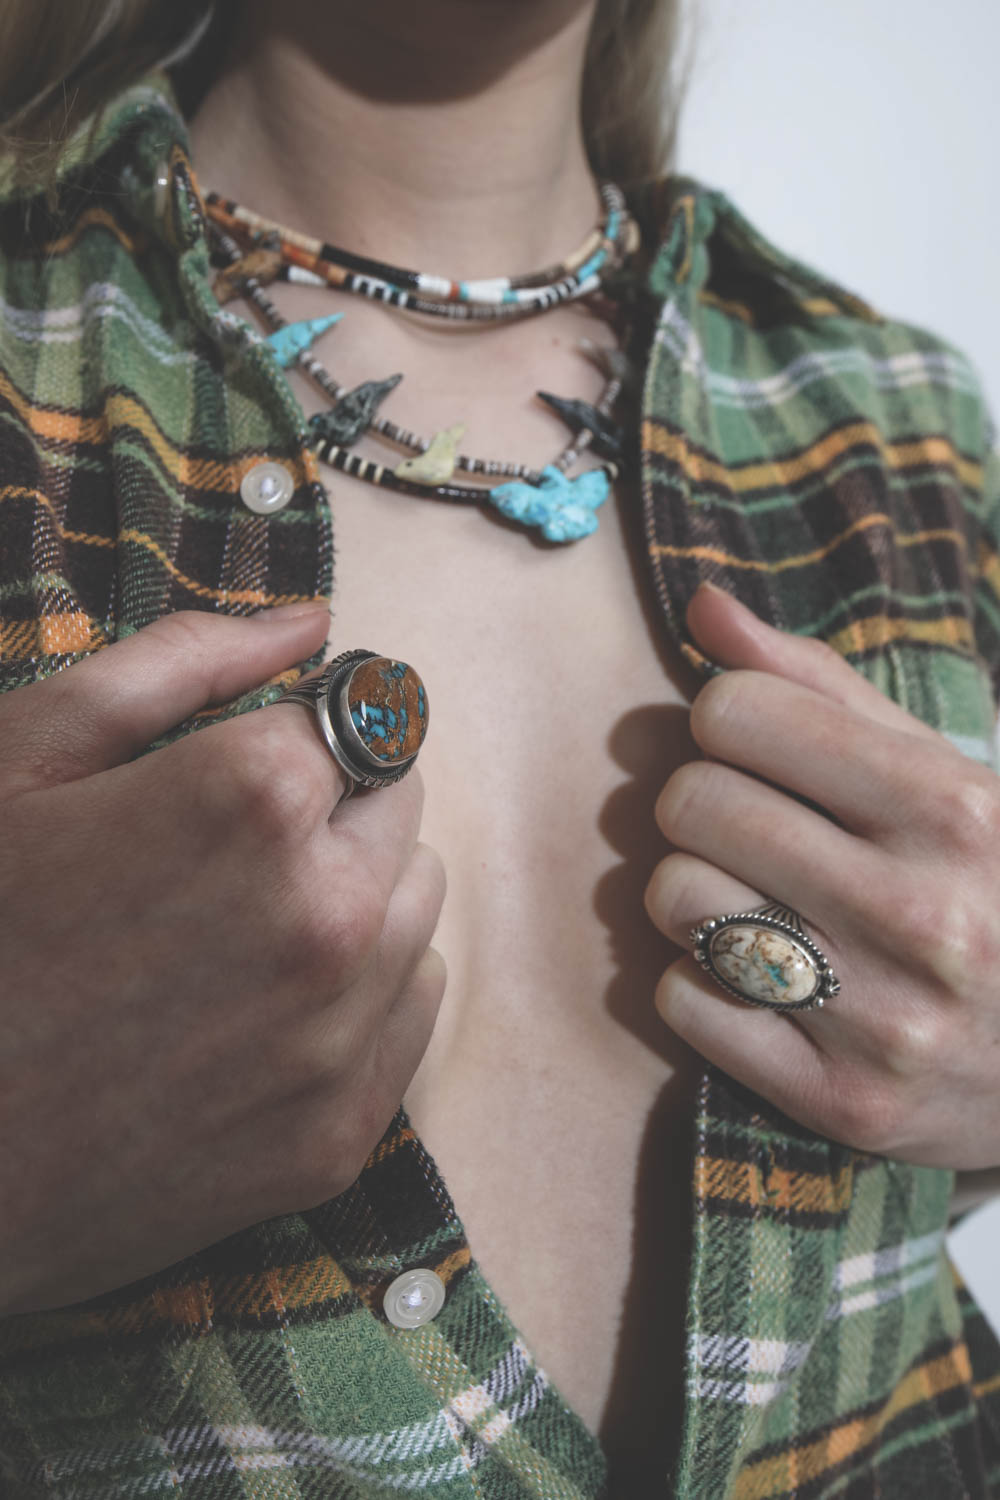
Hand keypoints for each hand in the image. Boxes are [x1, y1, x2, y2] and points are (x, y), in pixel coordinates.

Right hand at [0, 608, 445, 1314]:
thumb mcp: (22, 760)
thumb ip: (180, 663)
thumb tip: (310, 624)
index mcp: (250, 802)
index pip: (354, 719)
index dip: (288, 736)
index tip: (236, 765)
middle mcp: (325, 918)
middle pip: (399, 807)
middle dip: (329, 809)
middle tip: (219, 854)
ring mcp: (336, 1039)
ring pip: (417, 906)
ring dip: (354, 894)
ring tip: (235, 930)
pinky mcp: (336, 1135)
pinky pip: (415, 1007)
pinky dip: (363, 989)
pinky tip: (263, 1007)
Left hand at [645, 582, 999, 1168]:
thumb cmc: (995, 886)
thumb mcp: (941, 774)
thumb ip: (818, 687)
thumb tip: (702, 606)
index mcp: (952, 809)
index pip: (736, 713)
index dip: (727, 722)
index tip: (755, 748)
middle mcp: (921, 913)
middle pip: (692, 804)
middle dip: (699, 803)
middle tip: (740, 824)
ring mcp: (884, 1018)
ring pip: (676, 899)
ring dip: (690, 890)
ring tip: (745, 896)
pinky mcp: (842, 1101)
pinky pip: (683, 1002)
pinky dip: (698, 982)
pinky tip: (752, 977)